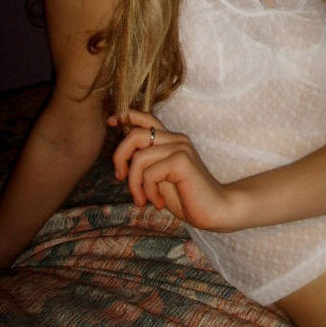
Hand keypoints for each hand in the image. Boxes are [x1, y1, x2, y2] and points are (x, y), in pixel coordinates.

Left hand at [109, 109, 239, 230]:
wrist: (215, 210)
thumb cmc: (186, 196)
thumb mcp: (159, 178)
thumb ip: (146, 164)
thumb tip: (122, 158)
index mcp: (171, 140)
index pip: (147, 118)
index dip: (126, 116)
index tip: (111, 121)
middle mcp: (176, 138)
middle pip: (135, 134)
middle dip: (119, 157)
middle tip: (119, 179)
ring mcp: (180, 147)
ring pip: (139, 158)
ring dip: (134, 184)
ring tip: (142, 200)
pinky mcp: (182, 160)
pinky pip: (150, 173)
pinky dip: (148, 192)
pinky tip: (159, 203)